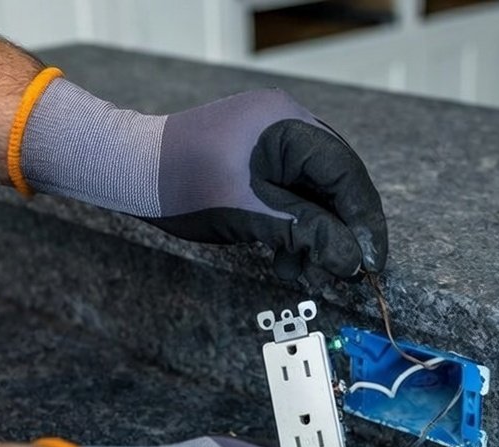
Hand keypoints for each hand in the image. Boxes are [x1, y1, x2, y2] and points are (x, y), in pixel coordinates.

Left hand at [19, 80, 387, 288]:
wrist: (127, 169)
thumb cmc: (180, 183)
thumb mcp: (249, 214)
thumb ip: (305, 234)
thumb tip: (352, 261)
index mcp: (287, 123)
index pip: (345, 173)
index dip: (363, 220)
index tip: (371, 262)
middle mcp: (285, 123)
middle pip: (335, 182)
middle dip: (341, 230)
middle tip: (348, 272)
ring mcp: (271, 139)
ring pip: (315, 191)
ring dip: (316, 233)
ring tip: (303, 269)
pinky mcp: (258, 158)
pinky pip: (292, 192)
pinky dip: (294, 225)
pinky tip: (285, 256)